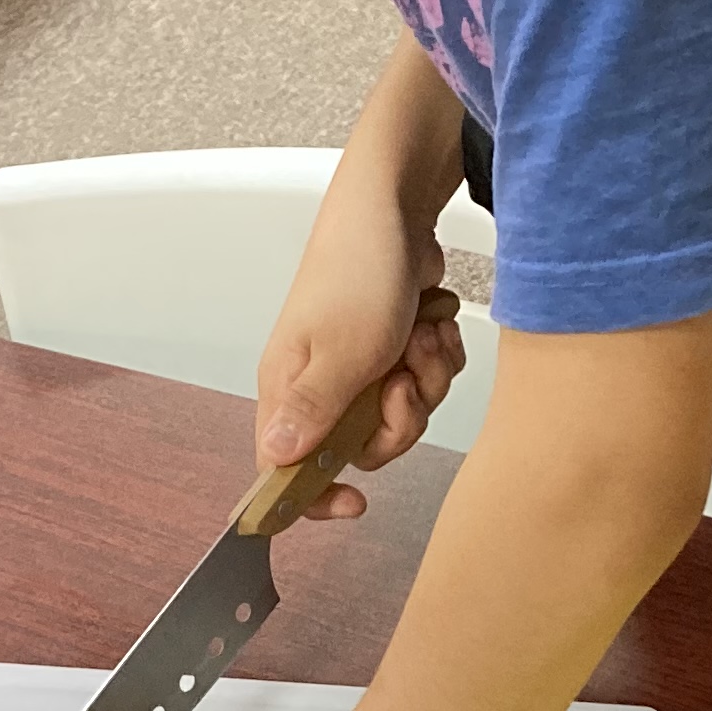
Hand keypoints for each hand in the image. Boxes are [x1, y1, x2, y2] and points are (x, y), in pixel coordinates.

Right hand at [259, 195, 466, 524]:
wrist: (394, 208)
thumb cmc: (358, 268)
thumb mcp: (340, 350)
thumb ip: (312, 412)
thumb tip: (274, 463)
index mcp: (289, 389)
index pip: (282, 468)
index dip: (314, 496)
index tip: (353, 502)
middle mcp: (319, 384)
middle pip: (364, 448)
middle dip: (398, 418)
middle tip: (400, 377)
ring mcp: (359, 365)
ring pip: (404, 414)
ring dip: (425, 378)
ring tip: (418, 335)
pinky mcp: (393, 347)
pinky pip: (426, 382)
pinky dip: (437, 356)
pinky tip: (431, 325)